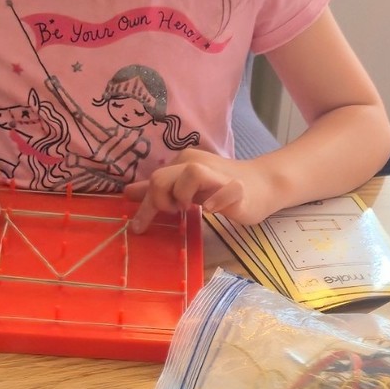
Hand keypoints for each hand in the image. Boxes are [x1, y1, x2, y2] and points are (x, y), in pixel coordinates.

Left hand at [124, 148, 275, 233]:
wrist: (262, 185)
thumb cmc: (220, 187)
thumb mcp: (185, 187)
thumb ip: (158, 190)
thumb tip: (127, 192)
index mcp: (183, 162)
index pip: (154, 180)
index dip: (145, 205)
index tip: (138, 226)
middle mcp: (198, 163)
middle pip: (162, 176)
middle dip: (161, 200)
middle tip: (175, 212)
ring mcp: (219, 175)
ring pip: (191, 173)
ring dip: (183, 196)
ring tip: (190, 209)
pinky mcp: (238, 188)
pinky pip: (226, 191)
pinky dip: (216, 201)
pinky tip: (210, 210)